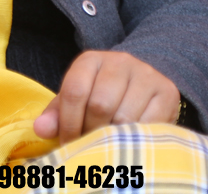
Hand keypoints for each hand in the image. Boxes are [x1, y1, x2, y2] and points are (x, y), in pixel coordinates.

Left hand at [32, 51, 179, 144]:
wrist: (142, 81)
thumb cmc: (101, 93)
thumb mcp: (78, 98)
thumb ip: (57, 113)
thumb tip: (40, 129)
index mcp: (90, 60)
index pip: (75, 91)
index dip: (69, 123)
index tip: (68, 143)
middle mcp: (119, 61)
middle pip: (100, 104)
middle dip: (91, 132)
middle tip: (89, 147)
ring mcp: (146, 74)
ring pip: (124, 116)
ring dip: (113, 138)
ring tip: (108, 145)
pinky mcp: (167, 91)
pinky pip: (149, 123)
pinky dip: (136, 138)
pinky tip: (129, 141)